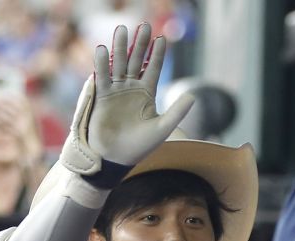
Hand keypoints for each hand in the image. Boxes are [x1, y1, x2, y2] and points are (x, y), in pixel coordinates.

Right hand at [59, 24, 193, 181]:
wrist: (115, 159)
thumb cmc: (139, 147)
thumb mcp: (162, 129)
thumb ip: (177, 111)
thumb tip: (194, 97)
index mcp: (147, 94)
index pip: (153, 68)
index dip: (157, 54)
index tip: (162, 38)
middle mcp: (131, 88)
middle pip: (136, 61)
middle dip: (140, 44)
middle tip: (143, 26)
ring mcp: (115, 91)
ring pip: (118, 64)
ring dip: (120, 48)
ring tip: (122, 30)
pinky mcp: (101, 97)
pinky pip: (102, 77)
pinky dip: (102, 64)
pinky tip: (103, 49)